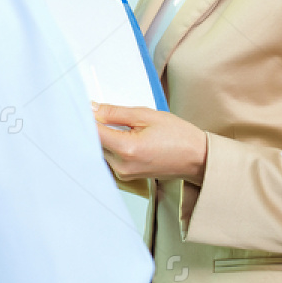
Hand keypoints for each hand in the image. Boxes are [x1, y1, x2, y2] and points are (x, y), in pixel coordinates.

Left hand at [93, 103, 207, 183]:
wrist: (196, 158)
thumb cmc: (178, 136)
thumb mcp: (146, 115)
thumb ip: (115, 112)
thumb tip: (93, 109)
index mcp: (127, 149)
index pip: (93, 132)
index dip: (86, 117)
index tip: (85, 107)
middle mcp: (121, 166)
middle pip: (94, 142)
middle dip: (96, 126)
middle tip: (103, 111)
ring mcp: (123, 174)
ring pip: (100, 150)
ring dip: (104, 136)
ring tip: (120, 125)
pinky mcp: (125, 176)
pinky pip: (109, 157)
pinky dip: (111, 145)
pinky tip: (122, 136)